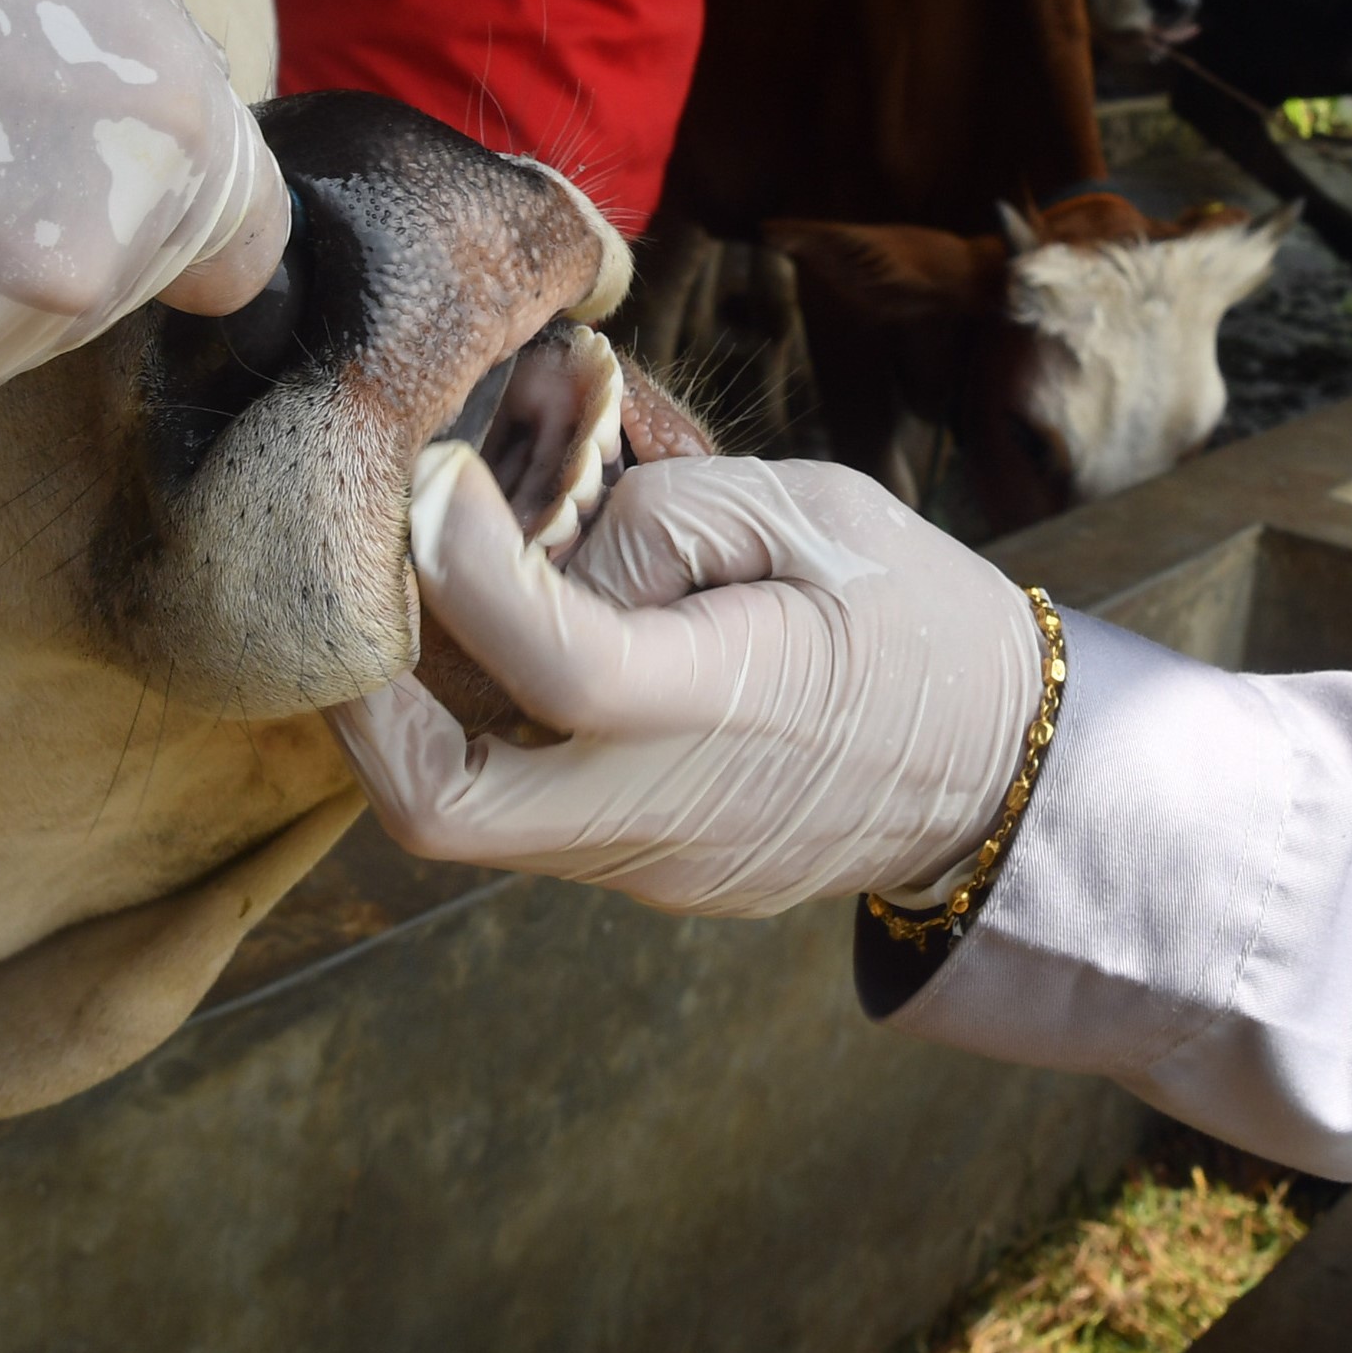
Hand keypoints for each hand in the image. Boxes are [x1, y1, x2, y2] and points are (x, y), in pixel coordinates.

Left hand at [332, 451, 1044, 916]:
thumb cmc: (912, 615)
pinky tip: (503, 649)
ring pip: (468, 813)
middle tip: (349, 597)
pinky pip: (527, 811)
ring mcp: (649, 863)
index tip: (427, 479)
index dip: (466, 568)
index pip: (563, 661)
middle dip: (363, 701)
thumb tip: (533, 537)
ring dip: (417, 710)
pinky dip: (486, 731)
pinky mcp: (646, 873)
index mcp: (731, 707)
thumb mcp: (816, 512)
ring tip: (422, 601)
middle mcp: (669, 812)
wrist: (1002, 772)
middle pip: (444, 806)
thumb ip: (666, 515)